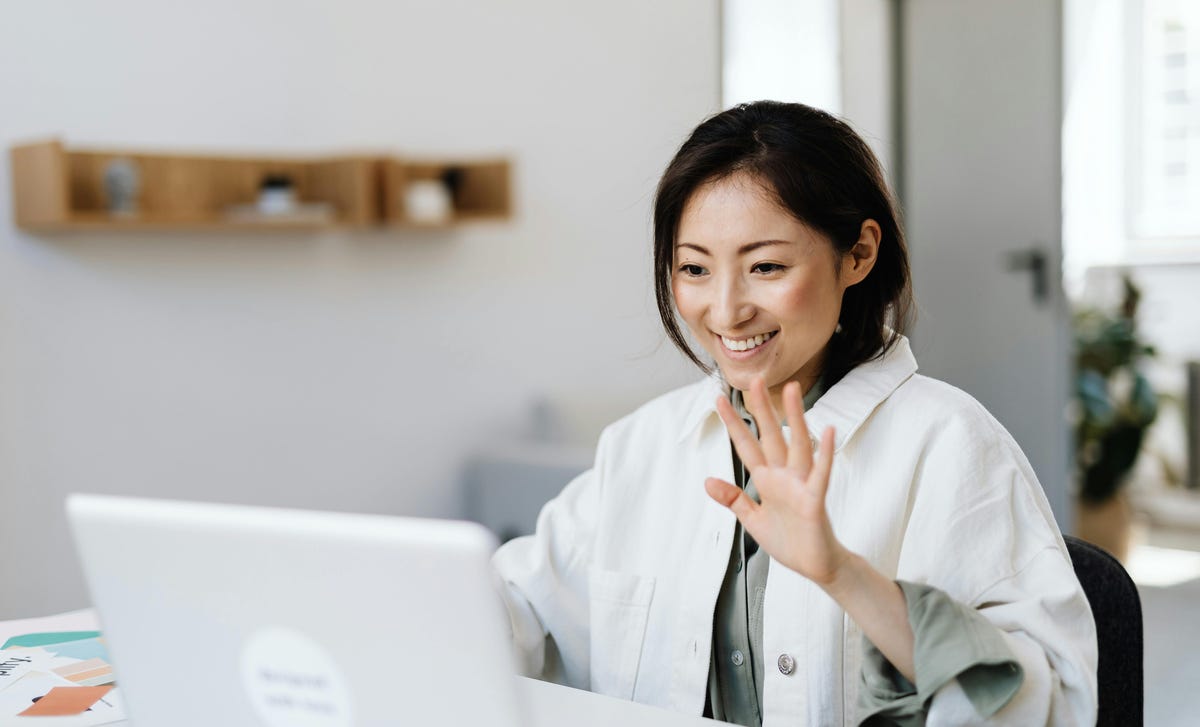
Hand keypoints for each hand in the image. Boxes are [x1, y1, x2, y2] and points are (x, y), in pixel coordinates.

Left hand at [705, 377, 850, 586]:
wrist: (816, 566)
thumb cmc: (790, 541)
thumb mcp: (752, 520)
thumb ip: (733, 499)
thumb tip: (708, 481)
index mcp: (767, 480)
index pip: (746, 445)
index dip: (732, 423)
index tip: (719, 399)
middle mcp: (784, 476)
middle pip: (771, 435)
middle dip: (761, 409)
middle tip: (754, 379)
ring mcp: (801, 485)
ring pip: (797, 445)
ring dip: (795, 418)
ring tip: (791, 391)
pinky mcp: (815, 500)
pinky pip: (821, 473)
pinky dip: (824, 454)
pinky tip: (827, 432)